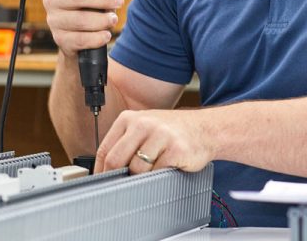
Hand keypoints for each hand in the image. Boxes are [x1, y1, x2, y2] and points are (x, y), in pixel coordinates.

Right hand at [43, 0, 128, 56]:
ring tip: (113, 19)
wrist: (76, 37)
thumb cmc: (88, 7)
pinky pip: (80, 39)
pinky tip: (106, 35)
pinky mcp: (60, 38)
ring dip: (101, 20)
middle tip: (120, 1)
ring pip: (80, 20)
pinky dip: (96, 38)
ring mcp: (54, 20)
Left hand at [95, 109, 214, 174]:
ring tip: (151, 173)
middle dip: (116, 178)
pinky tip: (165, 170)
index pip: (105, 150)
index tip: (101, 183)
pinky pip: (157, 173)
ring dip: (141, 178)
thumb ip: (125, 144)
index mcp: (129, 118)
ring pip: (137, 169)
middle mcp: (142, 124)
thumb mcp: (144, 128)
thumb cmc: (172, 131)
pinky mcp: (175, 149)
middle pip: (116, 160)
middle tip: (120, 188)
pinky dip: (158, 177)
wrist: (205, 128)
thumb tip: (105, 171)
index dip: (101, 171)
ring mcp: (159, 135)